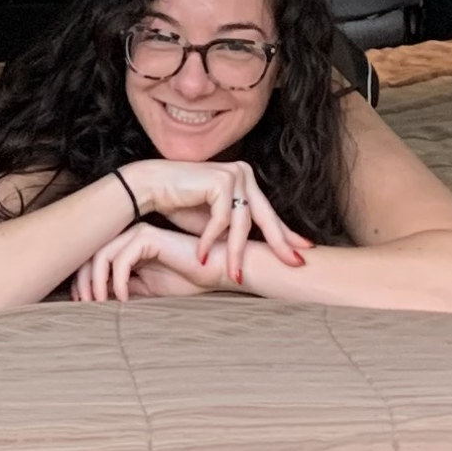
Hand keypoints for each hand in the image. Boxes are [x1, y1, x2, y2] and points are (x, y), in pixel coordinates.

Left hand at [69, 216, 231, 305]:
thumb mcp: (147, 289)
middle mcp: (129, 236)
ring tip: (98, 304)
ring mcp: (138, 234)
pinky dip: (116, 281)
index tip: (81, 305)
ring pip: (101, 256)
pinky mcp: (149, 237)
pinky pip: (121, 259)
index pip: (94, 260)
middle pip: (91, 255)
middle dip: (83, 282)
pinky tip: (121, 299)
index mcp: (128, 246)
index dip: (83, 282)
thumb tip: (97, 299)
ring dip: (95, 282)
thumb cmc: (189, 278)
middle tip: (83, 306)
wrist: (218, 270)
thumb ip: (125, 288)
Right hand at [118, 156, 309, 285]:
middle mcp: (244, 173)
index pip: (268, 213)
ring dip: (235, 253)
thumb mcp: (215, 223)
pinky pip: (222, 220)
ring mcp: (234, 174)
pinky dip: (210, 240)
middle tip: (295, 264)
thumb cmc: (179, 204)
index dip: (285, 235)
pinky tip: (201, 257)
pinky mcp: (220, 180)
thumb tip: (260, 252)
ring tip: (234, 278)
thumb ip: (236, 230)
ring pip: (244, 223)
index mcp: (246, 180)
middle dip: (279, 245)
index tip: (303, 252)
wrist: (148, 186)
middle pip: (265, 217)